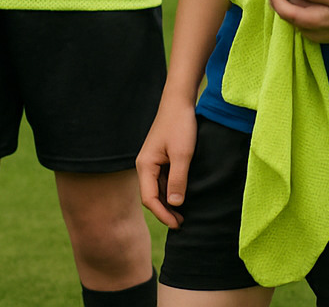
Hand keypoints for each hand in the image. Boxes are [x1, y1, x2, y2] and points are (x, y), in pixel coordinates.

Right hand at [136, 97, 196, 228]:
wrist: (179, 102)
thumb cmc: (180, 126)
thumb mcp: (183, 155)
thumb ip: (178, 180)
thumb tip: (174, 204)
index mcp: (145, 165)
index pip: (149, 198)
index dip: (162, 215)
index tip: (178, 225)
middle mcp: (145, 165)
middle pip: (151, 196)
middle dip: (164, 212)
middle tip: (183, 223)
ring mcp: (152, 161)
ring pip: (156, 189)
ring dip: (168, 203)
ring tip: (184, 214)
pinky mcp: (160, 158)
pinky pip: (162, 180)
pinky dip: (170, 191)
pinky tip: (182, 196)